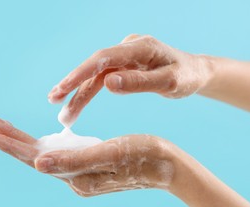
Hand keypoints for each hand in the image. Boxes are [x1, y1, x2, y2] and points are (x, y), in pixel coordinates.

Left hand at [0, 117, 176, 196]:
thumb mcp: (108, 154)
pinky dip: (44, 142)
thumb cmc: (142, 155)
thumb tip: (37, 164)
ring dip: (24, 140)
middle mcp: (74, 177)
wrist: (167, 166)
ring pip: (45, 154)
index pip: (36, 159)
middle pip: (35, 157)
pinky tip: (38, 137)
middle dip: (12, 141)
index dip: (12, 145)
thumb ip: (73, 160)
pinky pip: (59, 153)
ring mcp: (81, 171)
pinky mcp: (89, 163)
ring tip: (4, 127)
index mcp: (76, 176)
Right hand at [48, 34, 213, 125]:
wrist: (195, 72)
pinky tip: (76, 104)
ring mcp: (124, 57)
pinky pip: (101, 79)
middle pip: (94, 66)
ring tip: (64, 115)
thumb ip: (139, 82)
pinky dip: (88, 93)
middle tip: (53, 101)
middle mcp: (128, 48)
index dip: (80, 73)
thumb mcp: (170, 83)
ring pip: (95, 75)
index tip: (62, 89)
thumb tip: (107, 84)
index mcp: (140, 48)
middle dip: (72, 84)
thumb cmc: (187, 77)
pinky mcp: (122, 65)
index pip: (103, 58)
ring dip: (78, 94)